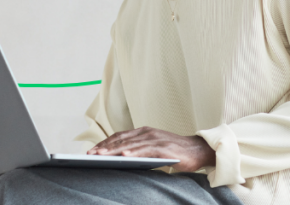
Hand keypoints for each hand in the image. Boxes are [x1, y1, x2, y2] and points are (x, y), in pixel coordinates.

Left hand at [86, 126, 215, 172]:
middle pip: (121, 139)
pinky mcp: (163, 147)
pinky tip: (124, 156)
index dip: (105, 142)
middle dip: (104, 147)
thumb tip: (121, 158)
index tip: (92, 150)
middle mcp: (147, 133)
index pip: (119, 136)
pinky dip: (134, 153)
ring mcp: (155, 139)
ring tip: (101, 155)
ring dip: (114, 150)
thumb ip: (139, 150)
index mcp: (143, 132)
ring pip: (130, 144)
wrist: (198, 150)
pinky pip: (145, 150)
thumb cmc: (174, 151)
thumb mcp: (153, 148)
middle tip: (90, 153)